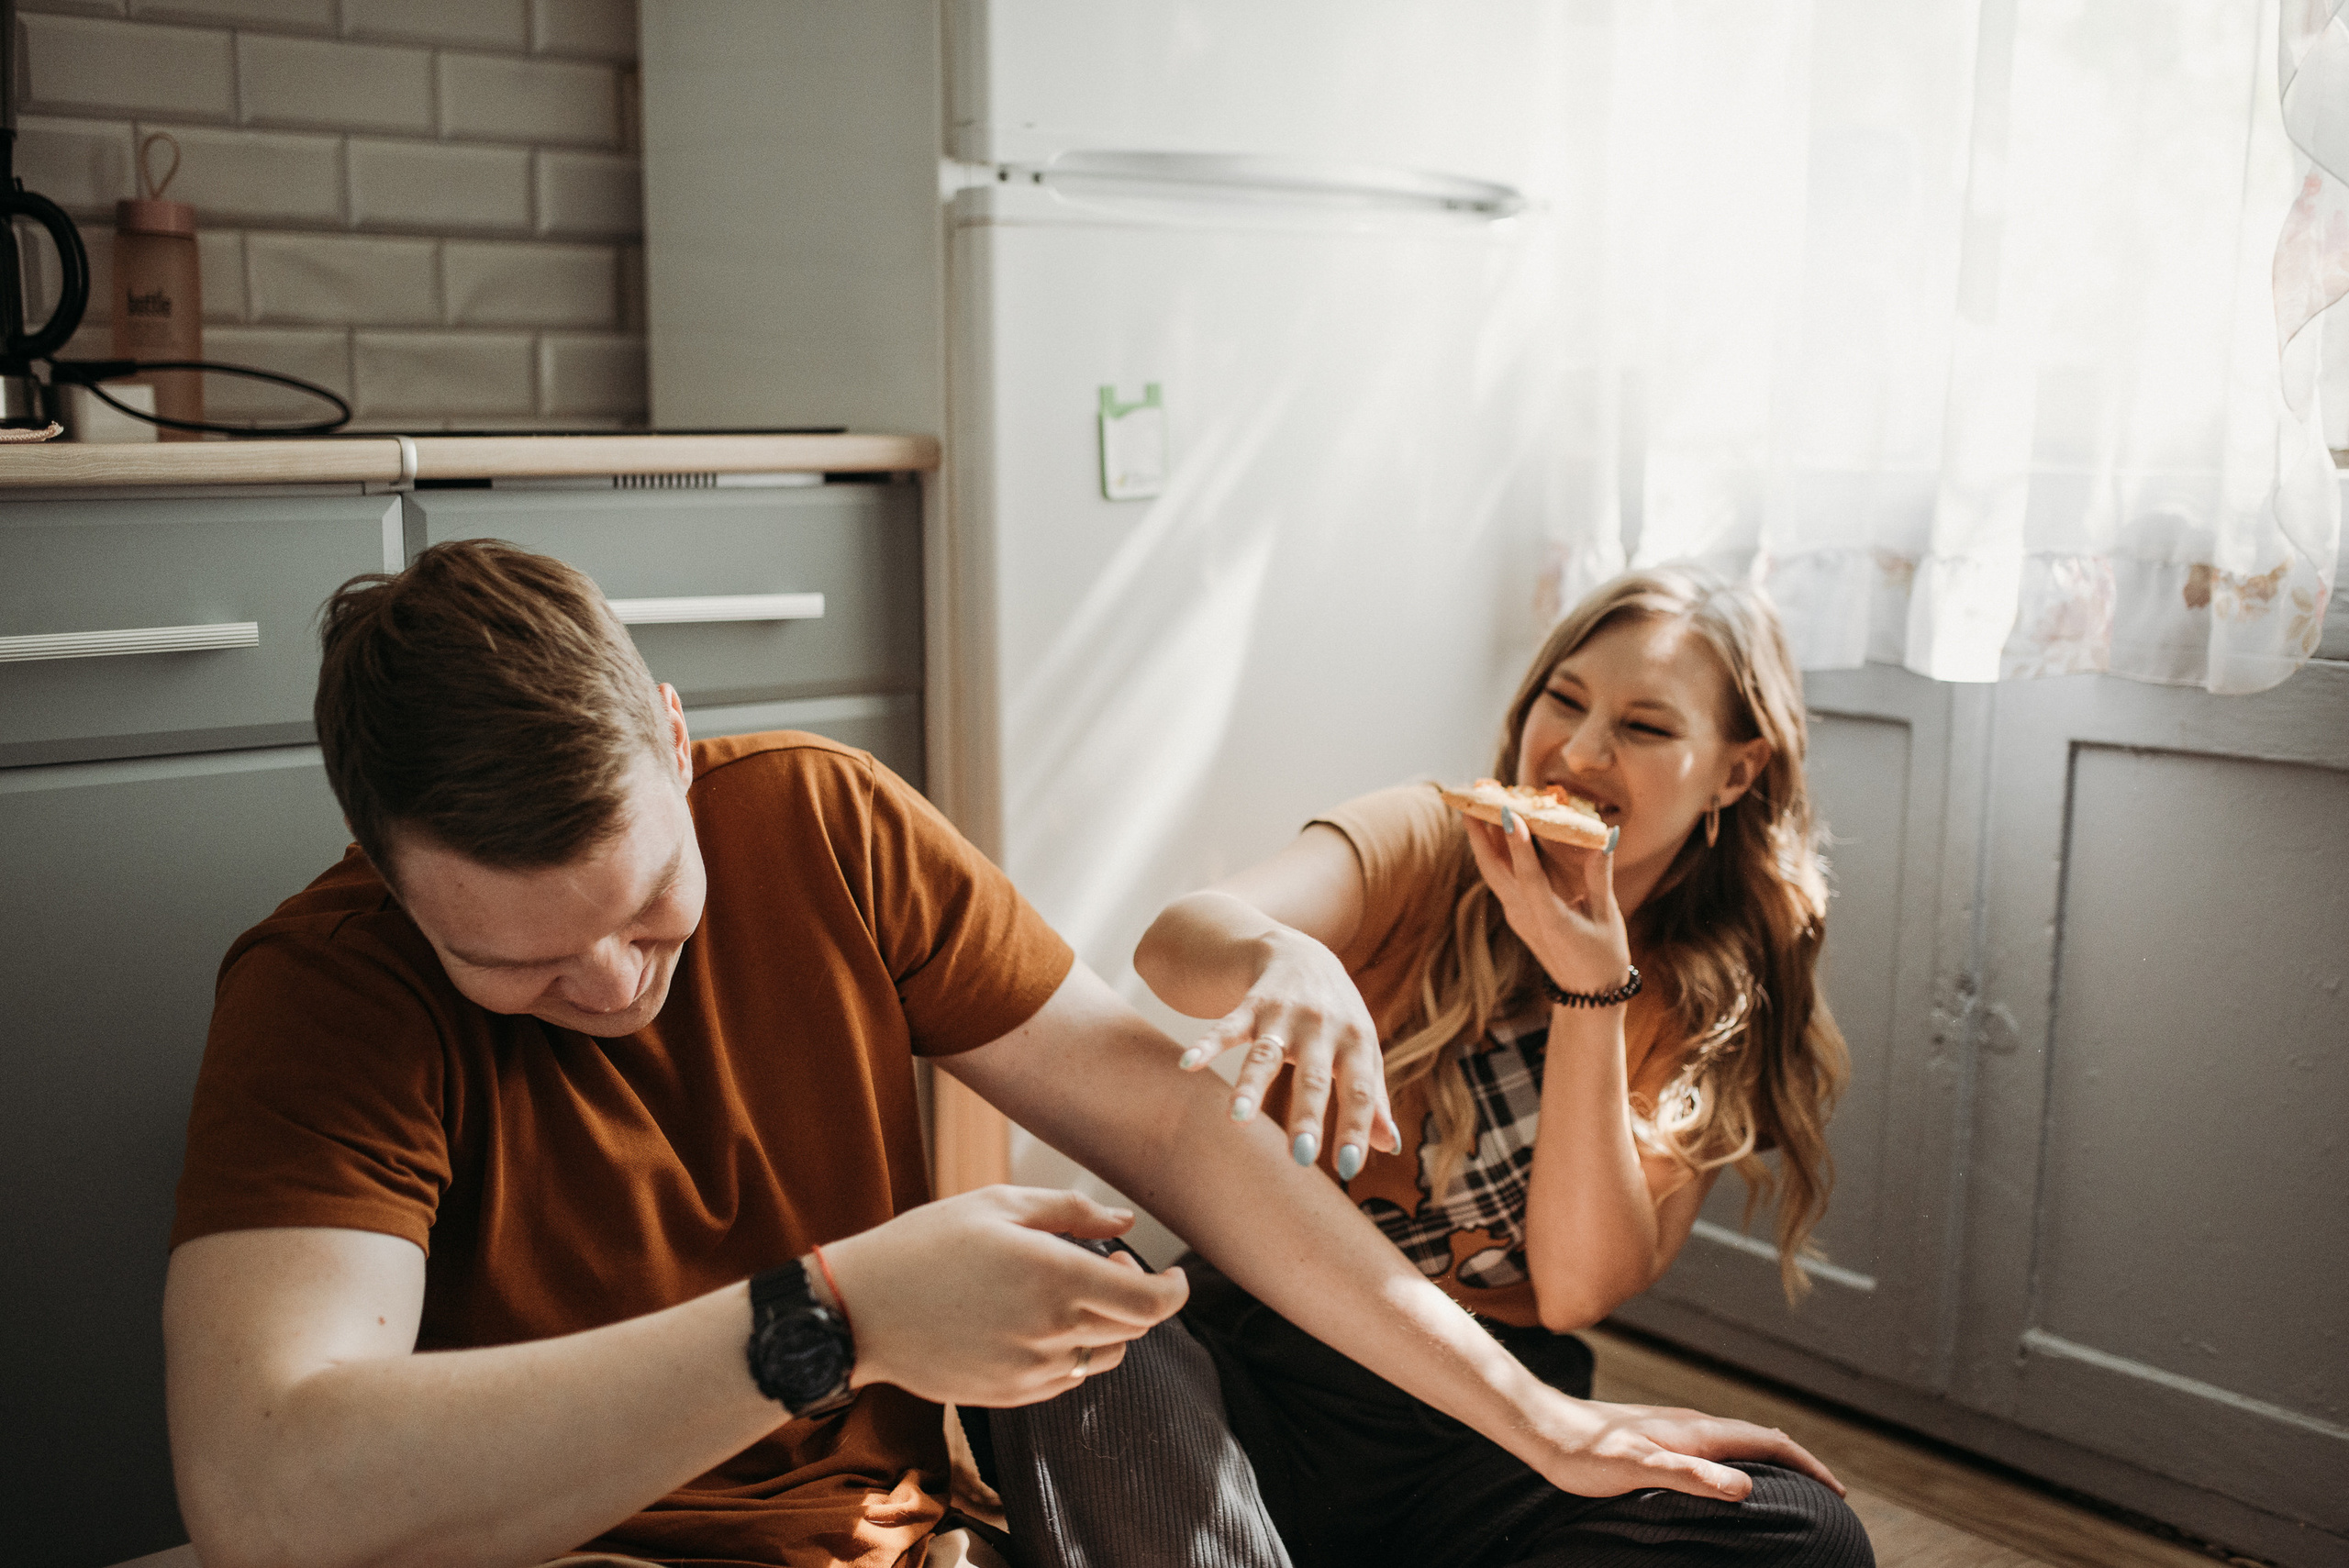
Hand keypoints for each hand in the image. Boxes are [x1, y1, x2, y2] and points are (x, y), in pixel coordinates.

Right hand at [817, 1186, 1187, 1406]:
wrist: (861, 1311)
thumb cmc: (926, 1245)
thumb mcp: (998, 1205)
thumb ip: (1072, 1212)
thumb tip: (1125, 1223)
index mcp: (1055, 1278)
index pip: (1151, 1303)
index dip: (1175, 1290)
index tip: (1173, 1274)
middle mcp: (1052, 1332)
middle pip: (1134, 1329)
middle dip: (1140, 1296)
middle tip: (1112, 1263)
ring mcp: (1031, 1371)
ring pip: (1105, 1356)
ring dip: (1109, 1325)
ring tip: (1072, 1291)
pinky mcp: (1010, 1395)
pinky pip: (1068, 1378)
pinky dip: (1075, 1351)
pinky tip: (1041, 1323)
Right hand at [1177, 925, 1399, 1177]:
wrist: (1300, 951)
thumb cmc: (1337, 1014)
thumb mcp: (1362, 1049)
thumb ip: (1373, 1097)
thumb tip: (1390, 1146)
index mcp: (1356, 1042)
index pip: (1358, 1091)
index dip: (1355, 1128)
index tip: (1349, 1168)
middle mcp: (1321, 1028)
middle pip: (1312, 1077)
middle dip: (1306, 1115)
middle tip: (1299, 1156)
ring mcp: (1284, 1015)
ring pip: (1265, 1054)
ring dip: (1250, 1085)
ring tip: (1237, 1118)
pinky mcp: (1250, 1005)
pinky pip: (1227, 1026)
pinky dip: (1208, 1044)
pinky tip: (1189, 1063)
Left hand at [1465, 810, 1631, 995]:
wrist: (1587, 996)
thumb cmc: (1604, 957)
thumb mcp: (1608, 917)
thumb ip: (1601, 878)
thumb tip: (1605, 838)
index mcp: (1551, 919)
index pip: (1530, 877)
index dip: (1519, 846)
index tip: (1510, 815)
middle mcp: (1525, 916)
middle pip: (1494, 870)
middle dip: (1480, 833)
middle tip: (1471, 798)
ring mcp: (1517, 916)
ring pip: (1492, 873)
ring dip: (1482, 840)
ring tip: (1475, 806)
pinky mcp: (1517, 915)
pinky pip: (1500, 879)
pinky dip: (1495, 853)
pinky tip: (1495, 832)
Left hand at [1538, 1397, 1846, 1500]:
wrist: (1544, 1428)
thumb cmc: (1585, 1454)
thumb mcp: (1638, 1469)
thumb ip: (1690, 1475)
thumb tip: (1746, 1487)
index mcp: (1697, 1431)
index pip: (1769, 1442)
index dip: (1808, 1466)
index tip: (1838, 1493)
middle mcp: (1693, 1423)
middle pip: (1761, 1438)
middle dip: (1799, 1462)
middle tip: (1829, 1493)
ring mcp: (1676, 1427)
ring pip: (1740, 1441)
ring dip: (1772, 1461)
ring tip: (1792, 1486)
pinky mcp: (1659, 1436)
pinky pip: (1717, 1447)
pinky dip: (1742, 1460)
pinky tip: (1729, 1476)